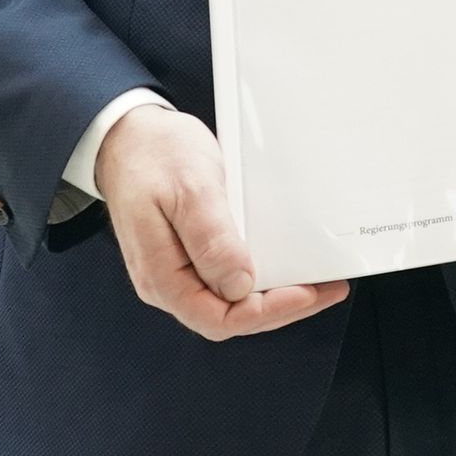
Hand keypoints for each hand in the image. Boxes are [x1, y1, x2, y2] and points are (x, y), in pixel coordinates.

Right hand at [94, 103, 347, 340]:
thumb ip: (212, 240)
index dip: (267, 312)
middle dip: (283, 309)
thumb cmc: (153, 157)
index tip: (306, 292)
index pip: (219, 318)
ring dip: (276, 296)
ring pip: (232, 302)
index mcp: (161, 276)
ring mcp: (179, 271)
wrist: (128, 137)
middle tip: (327, 290)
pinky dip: (261, 278)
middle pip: (231, 317)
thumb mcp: (189, 190)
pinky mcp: (190, 256)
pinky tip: (286, 266)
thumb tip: (240, 285)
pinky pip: (228, 279)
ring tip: (317, 282)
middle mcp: (168, 282)